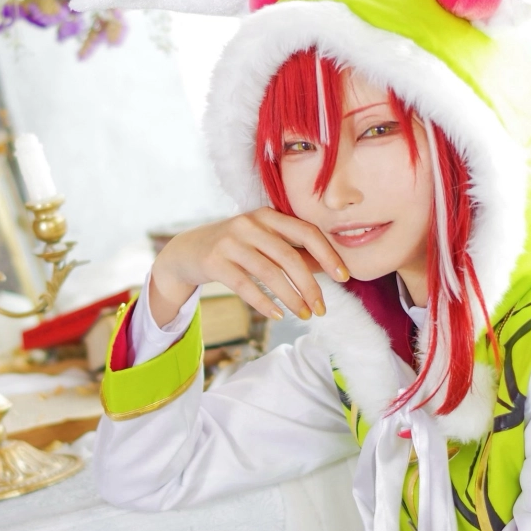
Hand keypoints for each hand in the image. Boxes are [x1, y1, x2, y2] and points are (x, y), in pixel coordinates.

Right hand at [147, 208, 348, 327]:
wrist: (187, 251)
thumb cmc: (235, 248)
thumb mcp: (263, 241)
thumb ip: (292, 251)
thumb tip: (329, 269)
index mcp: (268, 215)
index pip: (306, 232)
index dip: (328, 255)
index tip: (343, 277)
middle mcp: (249, 224)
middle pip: (290, 257)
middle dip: (311, 286)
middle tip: (322, 309)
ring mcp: (230, 242)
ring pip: (270, 274)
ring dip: (292, 299)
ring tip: (305, 315)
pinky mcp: (214, 262)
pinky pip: (245, 286)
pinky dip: (265, 303)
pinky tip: (278, 315)